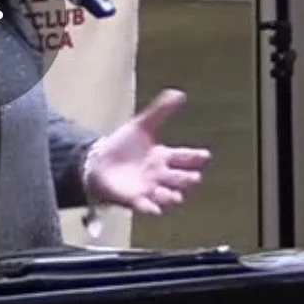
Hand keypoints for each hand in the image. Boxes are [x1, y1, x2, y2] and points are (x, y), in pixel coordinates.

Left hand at [83, 89, 210, 215]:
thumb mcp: (141, 126)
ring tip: (177, 196)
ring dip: (172, 196)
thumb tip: (179, 93)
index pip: (186, 157)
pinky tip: (156, 209)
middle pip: (181, 179)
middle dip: (188, 180)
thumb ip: (160, 111)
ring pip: (167, 196)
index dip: (196, 157)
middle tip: (193, 178)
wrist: (98, 162)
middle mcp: (160, 175)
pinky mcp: (134, 199)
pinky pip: (146, 206)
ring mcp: (149, 189)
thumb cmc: (123, 146)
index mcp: (164, 157)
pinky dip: (151, 208)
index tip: (205, 156)